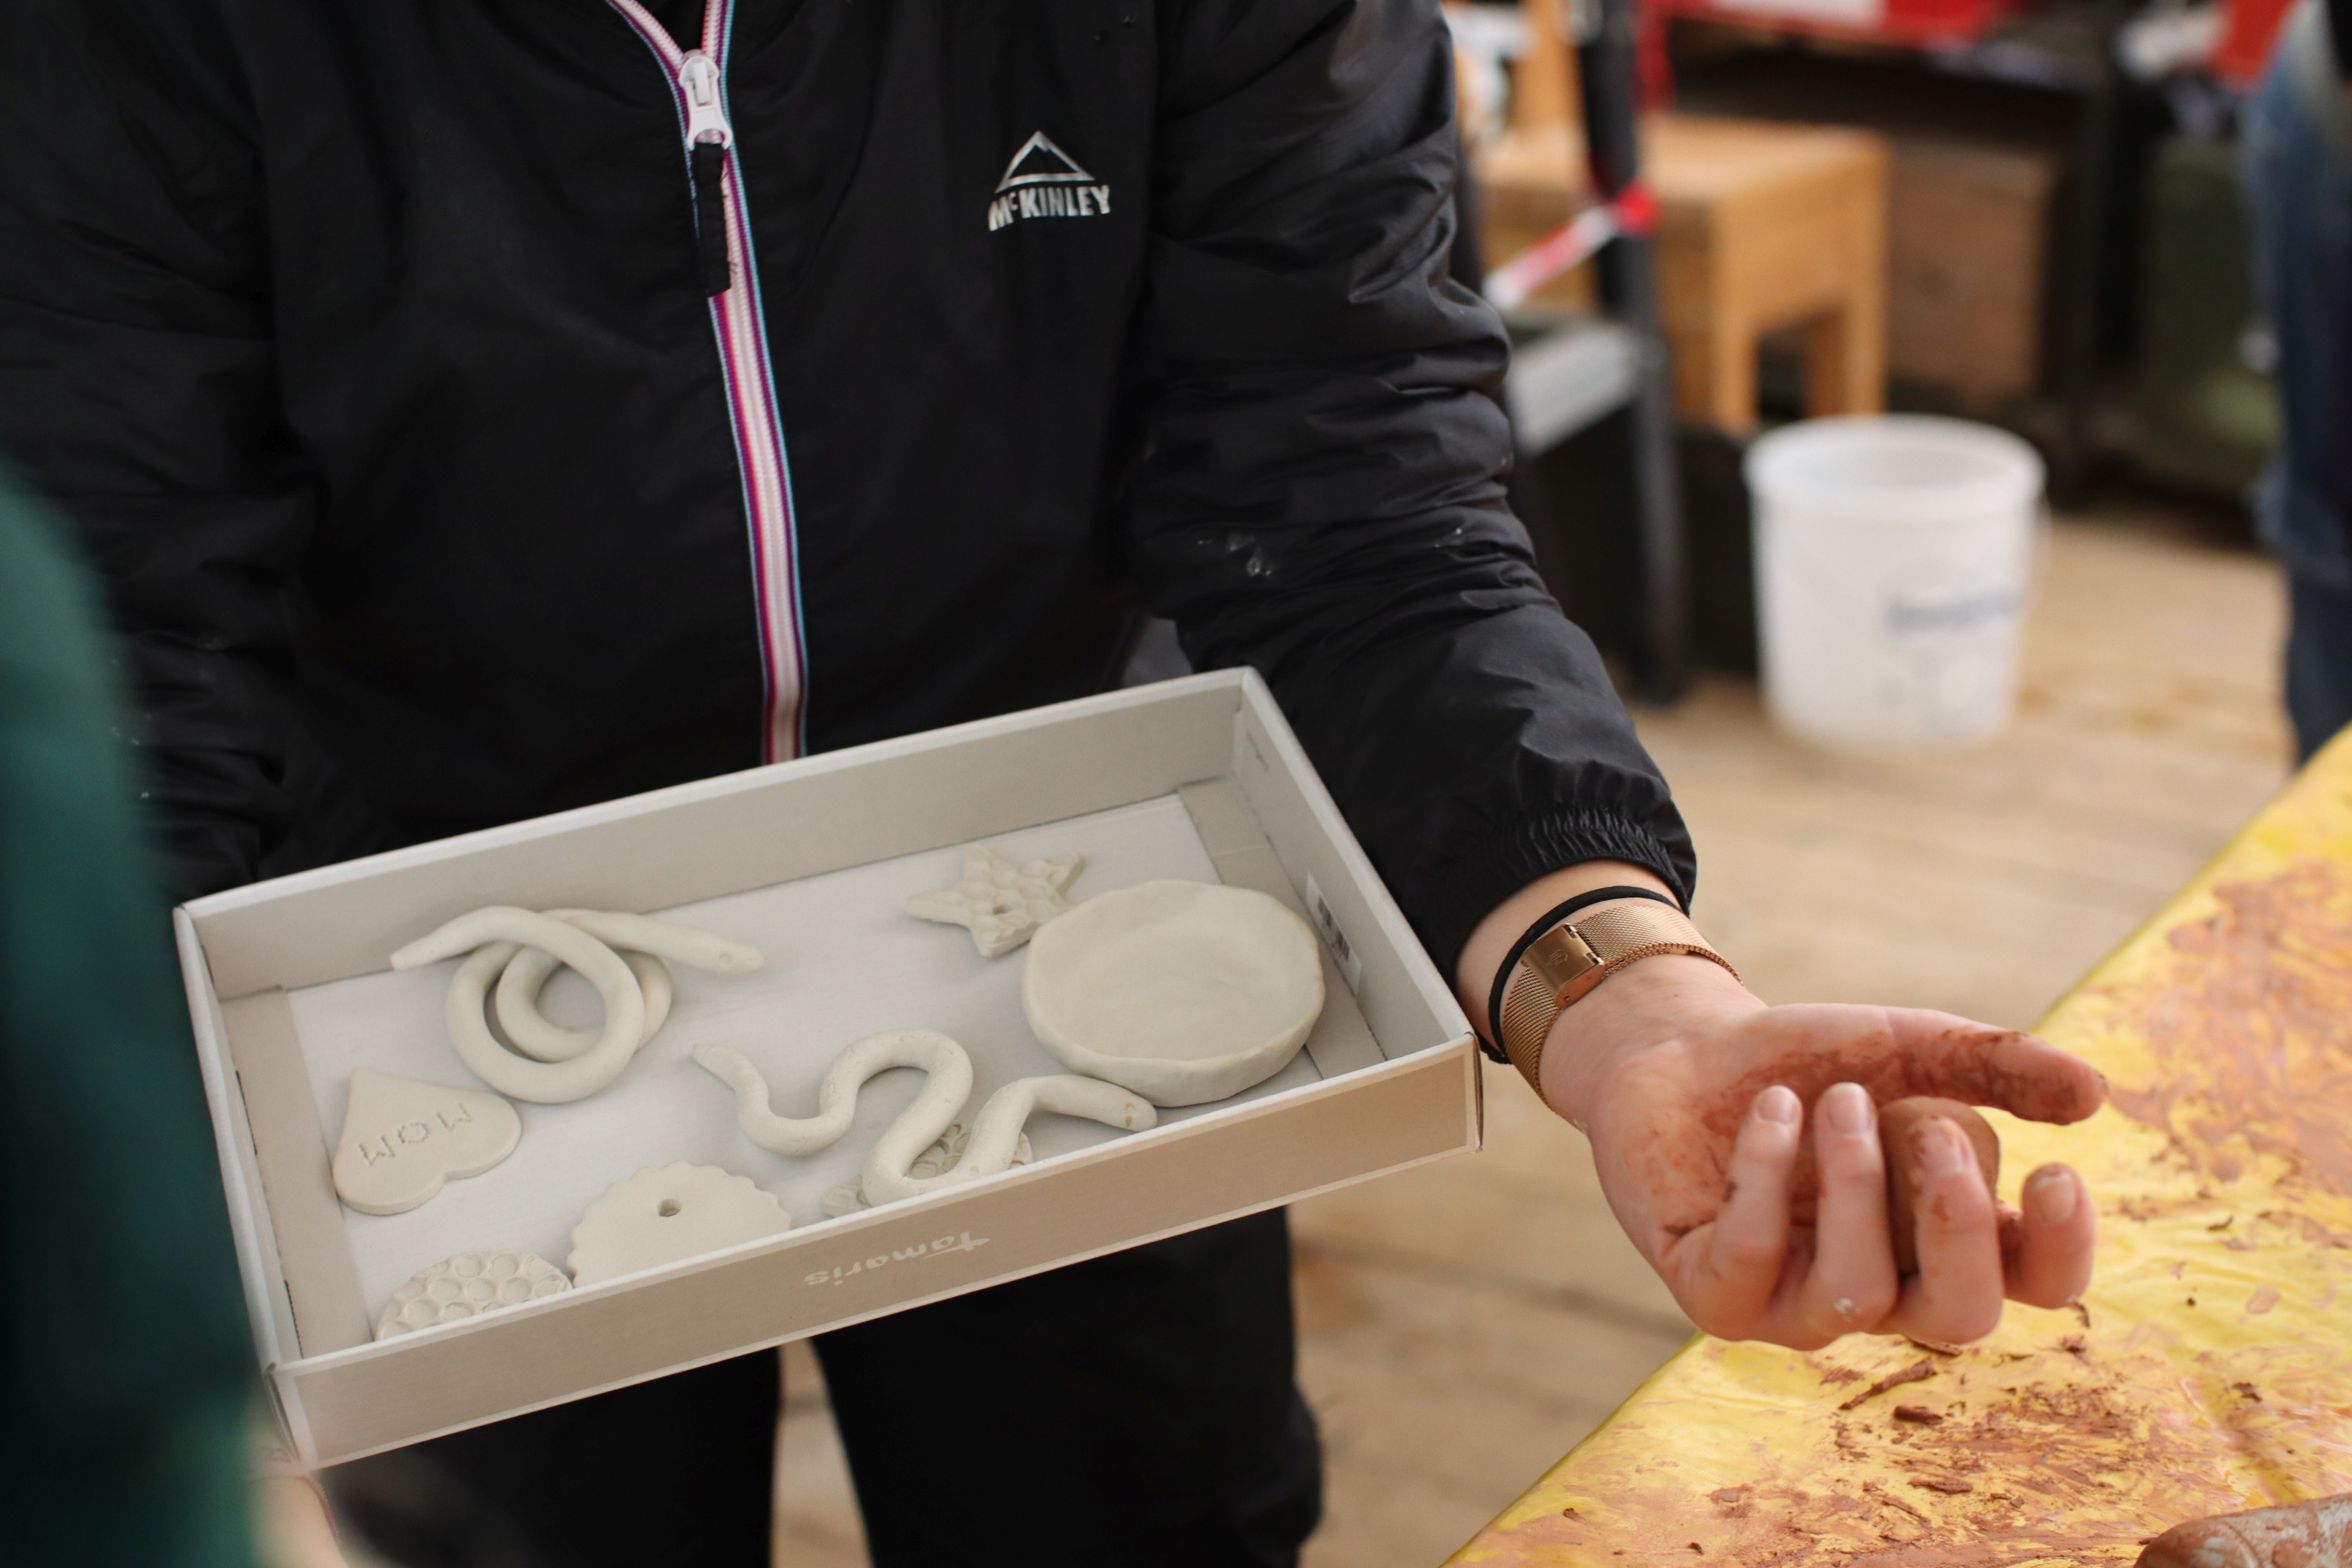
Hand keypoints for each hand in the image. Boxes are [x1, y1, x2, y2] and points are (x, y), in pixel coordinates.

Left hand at [1545, 955, 2104, 1347]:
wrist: (1684, 1051)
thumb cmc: (1808, 1063)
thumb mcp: (1906, 1047)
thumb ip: (1994, 1064)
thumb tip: (2095, 1091)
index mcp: (1947, 1240)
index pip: (2038, 1285)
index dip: (2062, 1250)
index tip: (2057, 1171)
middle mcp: (1884, 1291)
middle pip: (1962, 1316)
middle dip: (1956, 1227)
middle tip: (1931, 1129)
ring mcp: (1797, 1308)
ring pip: (1858, 1293)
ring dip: (1855, 1183)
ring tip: (1837, 1098)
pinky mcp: (1717, 1302)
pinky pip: (1753, 1260)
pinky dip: (1767, 1174)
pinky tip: (1771, 1110)